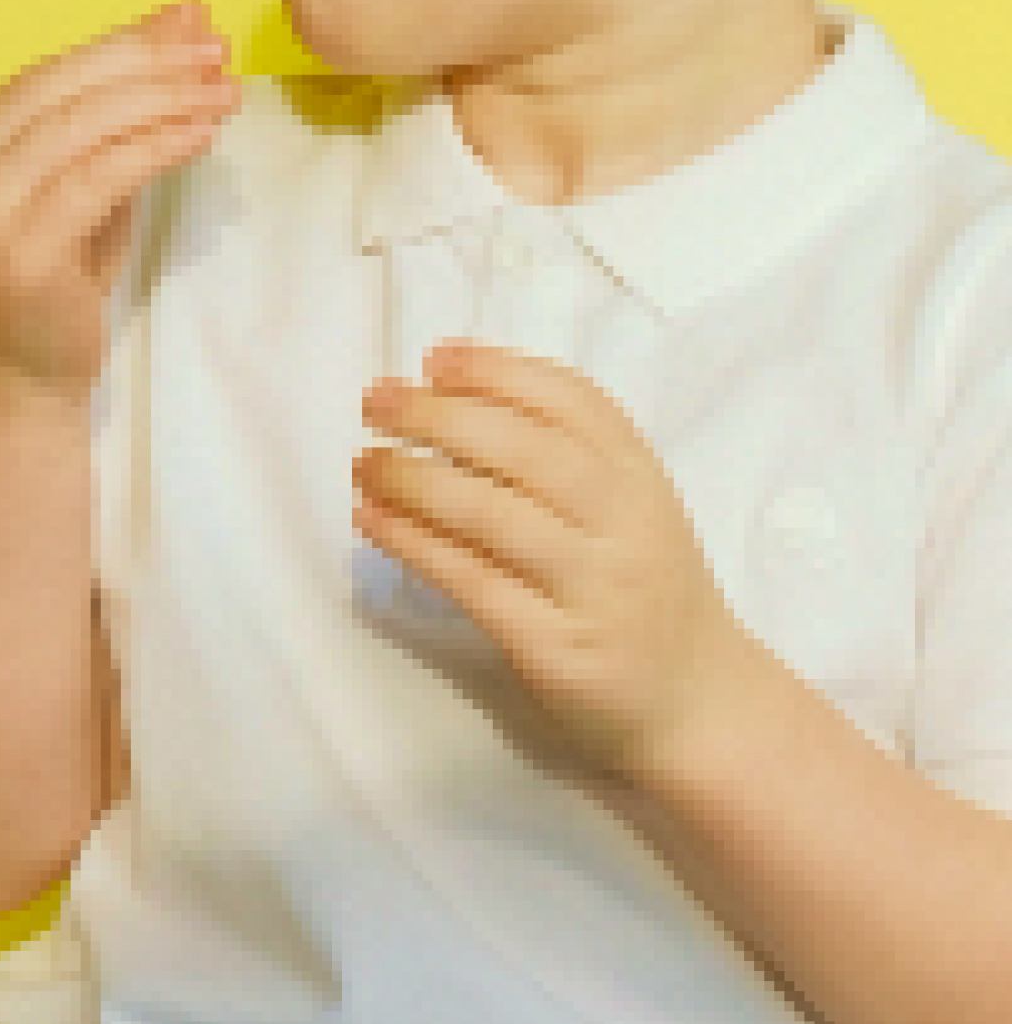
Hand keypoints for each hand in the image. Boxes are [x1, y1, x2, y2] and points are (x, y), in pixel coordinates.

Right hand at [0, 0, 237, 392]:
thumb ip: (128, 103)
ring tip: (224, 94)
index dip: (130, 41)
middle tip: (219, 54)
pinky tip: (199, 136)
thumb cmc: (63, 268)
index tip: (198, 25)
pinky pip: (97, 179)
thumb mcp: (92, 174)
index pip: (57, 69)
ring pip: (84, 128)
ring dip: (164, 102)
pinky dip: (154, 148)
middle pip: (69, 89)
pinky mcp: (19, 250)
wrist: (25, 368)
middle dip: (152, 63)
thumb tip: (185, 16)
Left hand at [355, 344, 773, 783]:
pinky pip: (474, 582)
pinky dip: (415, 545)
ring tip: (364, 465)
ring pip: (493, 515)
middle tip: (375, 402)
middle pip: (526, 450)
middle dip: (441, 416)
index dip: (498, 371)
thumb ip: (563, 453)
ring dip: (414, 481)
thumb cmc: (643, 591)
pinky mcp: (560, 648)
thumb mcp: (627, 509)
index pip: (573, 401)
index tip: (433, 359)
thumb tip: (448, 390)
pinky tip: (372, 522)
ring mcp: (596, 589)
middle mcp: (625, 526)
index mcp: (641, 479)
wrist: (701, 706)